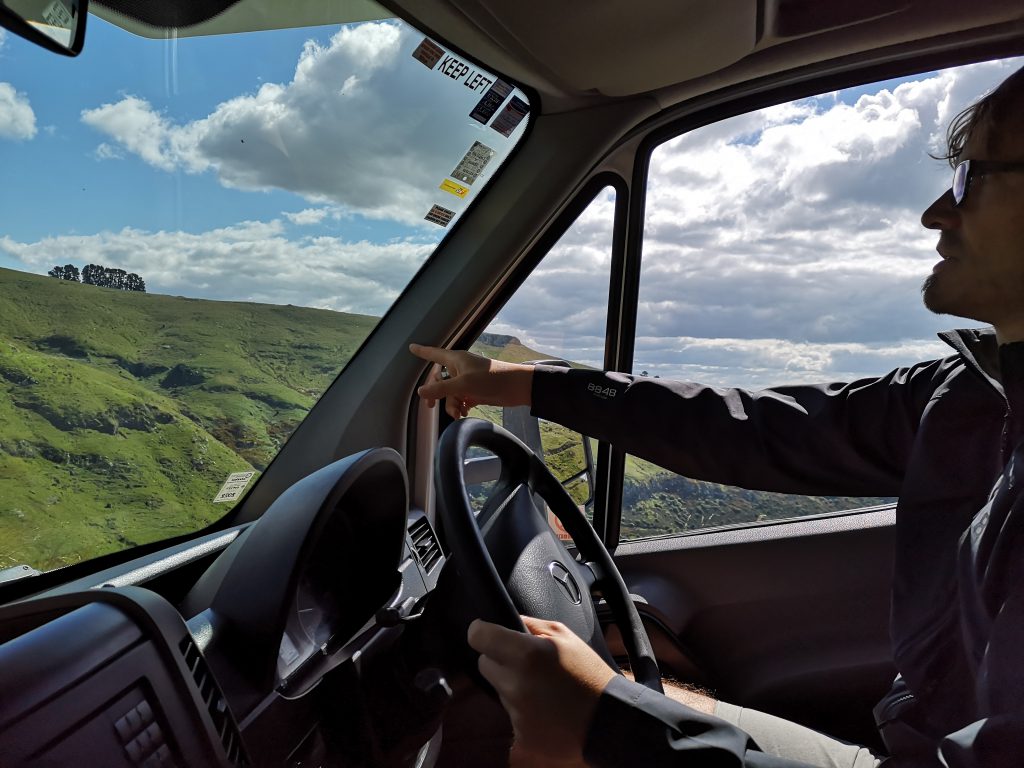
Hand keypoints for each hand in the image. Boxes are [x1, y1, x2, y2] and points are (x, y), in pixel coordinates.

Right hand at [409, 343, 534, 419]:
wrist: (517, 387)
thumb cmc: (491, 379)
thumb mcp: (463, 384)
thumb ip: (441, 389)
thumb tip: (421, 392)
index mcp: (456, 360)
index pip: (434, 354)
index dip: (423, 351)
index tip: (411, 347)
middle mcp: (460, 369)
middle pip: (440, 380)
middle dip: (436, 394)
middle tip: (430, 408)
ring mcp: (468, 381)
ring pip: (450, 393)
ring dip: (451, 404)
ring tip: (458, 413)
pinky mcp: (476, 392)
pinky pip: (461, 399)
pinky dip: (460, 406)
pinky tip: (464, 412)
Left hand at [468, 616, 616, 762]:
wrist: (609, 721)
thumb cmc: (589, 674)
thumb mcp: (565, 635)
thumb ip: (531, 624)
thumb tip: (505, 621)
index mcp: (526, 654)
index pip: (479, 636)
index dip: (481, 632)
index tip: (486, 633)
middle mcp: (516, 685)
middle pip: (484, 665)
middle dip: (500, 661)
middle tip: (526, 665)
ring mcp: (517, 714)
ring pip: (498, 691)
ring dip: (513, 687)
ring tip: (542, 690)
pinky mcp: (520, 738)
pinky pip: (509, 718)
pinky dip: (522, 714)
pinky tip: (544, 711)